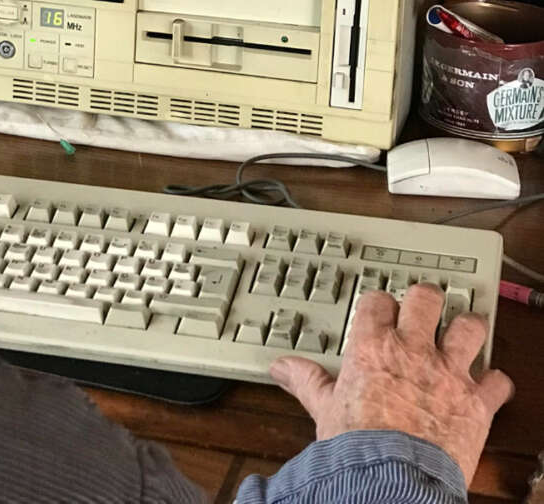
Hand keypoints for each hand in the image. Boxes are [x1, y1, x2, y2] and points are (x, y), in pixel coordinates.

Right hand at [270, 284, 513, 486]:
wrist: (390, 480)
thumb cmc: (356, 446)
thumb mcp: (324, 409)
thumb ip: (306, 381)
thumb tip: (281, 368)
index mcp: (373, 346)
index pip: (379, 301)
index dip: (382, 305)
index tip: (382, 313)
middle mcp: (413, 351)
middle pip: (427, 298)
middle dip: (428, 301)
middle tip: (427, 309)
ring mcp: (448, 373)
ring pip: (470, 327)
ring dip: (469, 331)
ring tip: (464, 334)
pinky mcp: (476, 403)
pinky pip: (498, 381)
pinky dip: (495, 383)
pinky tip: (488, 386)